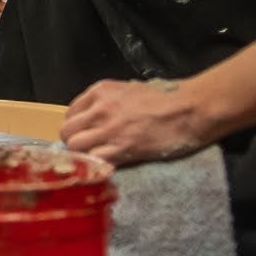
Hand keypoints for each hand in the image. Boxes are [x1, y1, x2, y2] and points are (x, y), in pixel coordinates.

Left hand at [61, 76, 217, 164]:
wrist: (188, 109)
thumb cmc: (164, 97)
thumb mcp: (129, 89)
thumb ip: (109, 100)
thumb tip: (98, 114)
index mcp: (100, 91)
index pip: (70, 113)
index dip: (76, 126)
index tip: (84, 134)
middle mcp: (99, 109)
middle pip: (67, 132)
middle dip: (74, 142)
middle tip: (88, 150)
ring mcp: (108, 130)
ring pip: (75, 147)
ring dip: (82, 156)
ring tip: (96, 159)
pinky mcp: (122, 149)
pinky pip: (95, 161)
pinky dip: (96, 166)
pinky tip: (105, 166)